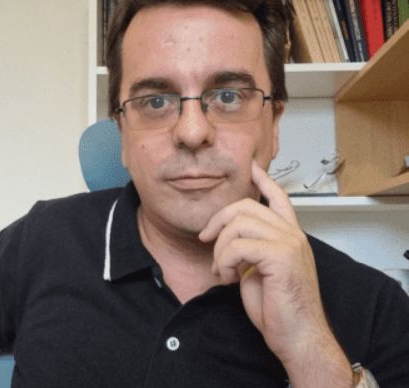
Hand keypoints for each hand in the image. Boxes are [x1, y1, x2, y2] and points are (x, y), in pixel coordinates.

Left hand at [199, 160, 344, 373]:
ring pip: (238, 224)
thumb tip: (229, 240)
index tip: (250, 166)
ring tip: (223, 270)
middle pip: (246, 206)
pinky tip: (230, 278)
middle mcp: (292, 233)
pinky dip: (225, 261)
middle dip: (218, 220)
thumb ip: (251, 248)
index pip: (278, 197)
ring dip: (220, 249)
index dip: (262, 180)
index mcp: (290, 235)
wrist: (298, 337)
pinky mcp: (280, 255)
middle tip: (206, 240)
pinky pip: (238, 246)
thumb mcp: (260, 269)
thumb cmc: (279, 308)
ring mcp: (289, 242)